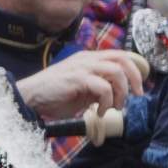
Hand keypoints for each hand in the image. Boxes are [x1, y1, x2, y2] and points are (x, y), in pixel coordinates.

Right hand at [16, 50, 145, 119]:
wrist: (29, 97)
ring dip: (121, 92)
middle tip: (137, 95)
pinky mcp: (77, 78)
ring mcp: (82, 66)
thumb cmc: (55, 95)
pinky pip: (103, 87)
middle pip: (123, 59)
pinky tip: (99, 111)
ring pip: (116, 71)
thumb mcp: (84, 91)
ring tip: (115, 107)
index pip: (121, 55)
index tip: (139, 88)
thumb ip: (100, 88)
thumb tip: (118, 95)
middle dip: (135, 78)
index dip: (135, 70)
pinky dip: (107, 101)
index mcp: (90, 59)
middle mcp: (88, 59)